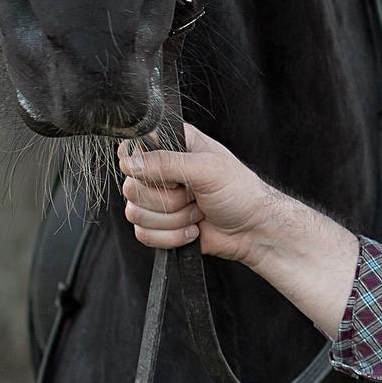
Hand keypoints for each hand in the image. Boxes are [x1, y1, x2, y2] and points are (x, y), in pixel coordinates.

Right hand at [119, 123, 273, 264]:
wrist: (252, 229)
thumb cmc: (239, 191)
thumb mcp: (207, 169)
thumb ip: (167, 163)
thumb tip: (130, 163)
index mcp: (172, 145)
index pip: (131, 149)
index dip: (144, 167)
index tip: (173, 177)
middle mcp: (159, 170)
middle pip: (131, 188)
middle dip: (169, 200)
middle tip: (195, 196)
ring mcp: (157, 199)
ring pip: (135, 214)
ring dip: (173, 219)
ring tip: (198, 212)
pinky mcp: (158, 226)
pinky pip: (143, 235)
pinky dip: (171, 237)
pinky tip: (193, 229)